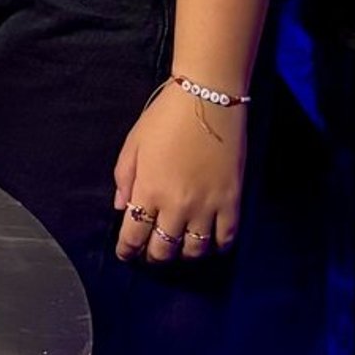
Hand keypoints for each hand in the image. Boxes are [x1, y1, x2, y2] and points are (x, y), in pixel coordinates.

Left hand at [113, 81, 246, 264]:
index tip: (126, 254)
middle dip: (153, 257)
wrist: (207, 98)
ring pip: (195, 251)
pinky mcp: (232, 202)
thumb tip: (122, 208)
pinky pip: (226, 239)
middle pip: (164, 250)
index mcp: (148, 190)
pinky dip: (217, 248)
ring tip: (179, 248)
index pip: (133, 236)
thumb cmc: (165, 117)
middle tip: (151, 254)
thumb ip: (124, 179)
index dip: (127, 251)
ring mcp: (207, 206)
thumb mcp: (133, 144)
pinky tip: (209, 243)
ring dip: (184, 255)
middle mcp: (177, 205)